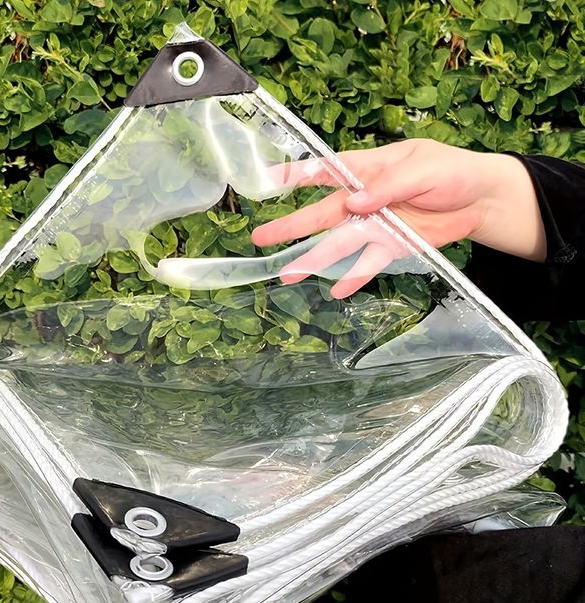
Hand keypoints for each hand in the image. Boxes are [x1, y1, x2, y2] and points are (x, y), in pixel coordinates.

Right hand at [251, 139, 545, 297]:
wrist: (482, 200)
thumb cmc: (454, 172)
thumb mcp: (425, 170)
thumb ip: (388, 187)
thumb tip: (352, 203)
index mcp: (369, 170)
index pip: (327, 171)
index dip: (297, 175)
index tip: (267, 180)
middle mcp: (365, 199)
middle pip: (322, 214)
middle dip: (291, 227)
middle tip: (261, 239)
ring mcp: (377, 226)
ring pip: (339, 245)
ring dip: (314, 260)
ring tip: (288, 275)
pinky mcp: (392, 247)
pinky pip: (369, 264)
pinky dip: (354, 278)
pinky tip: (336, 291)